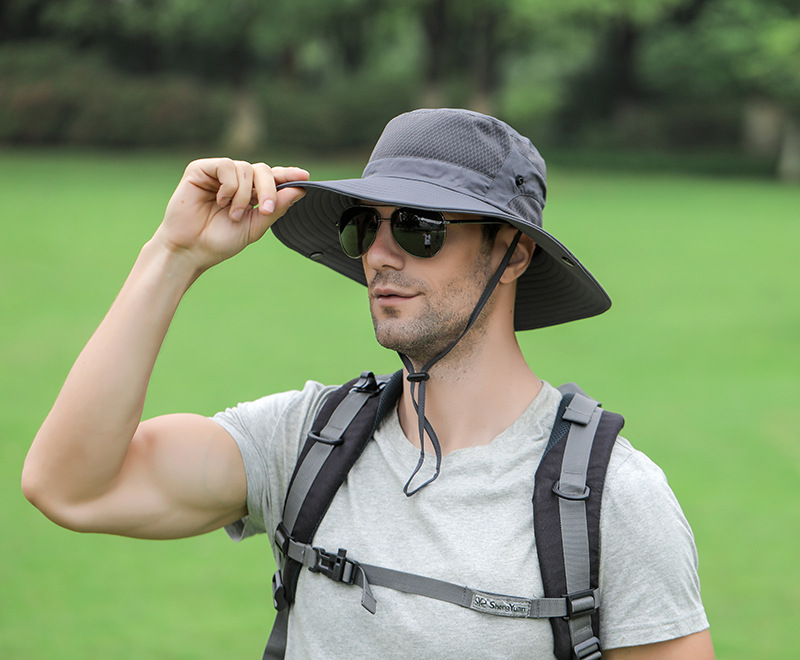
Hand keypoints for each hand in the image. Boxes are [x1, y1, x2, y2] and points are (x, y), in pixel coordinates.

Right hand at [156, 158, 308, 271]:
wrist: (191, 250)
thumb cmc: (219, 241)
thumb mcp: (255, 227)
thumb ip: (277, 208)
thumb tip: (300, 189)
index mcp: (249, 193)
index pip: (272, 178)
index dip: (288, 175)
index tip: (305, 176)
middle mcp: (235, 180)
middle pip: (263, 170)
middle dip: (269, 189)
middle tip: (266, 210)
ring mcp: (218, 174)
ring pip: (245, 168)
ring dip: (243, 195)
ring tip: (232, 213)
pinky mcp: (201, 169)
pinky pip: (226, 166)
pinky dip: (229, 186)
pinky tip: (219, 201)